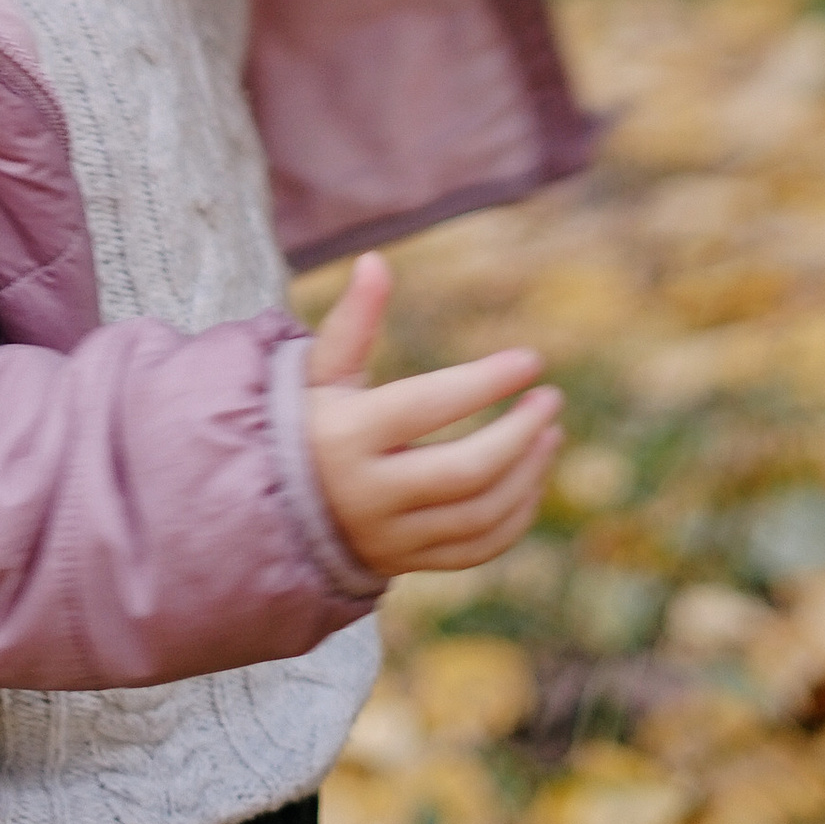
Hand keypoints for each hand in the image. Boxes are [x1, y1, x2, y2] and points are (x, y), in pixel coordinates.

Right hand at [303, 253, 561, 578]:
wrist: (272, 509)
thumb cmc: (303, 422)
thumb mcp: (317, 372)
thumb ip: (351, 322)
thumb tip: (375, 260)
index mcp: (346, 437)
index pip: (427, 407)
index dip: (483, 382)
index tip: (530, 360)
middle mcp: (369, 494)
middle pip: (465, 472)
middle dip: (519, 434)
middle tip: (551, 398)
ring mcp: (390, 537)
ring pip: (479, 516)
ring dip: (527, 473)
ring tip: (550, 430)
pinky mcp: (406, 563)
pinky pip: (476, 550)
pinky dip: (515, 517)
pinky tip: (531, 477)